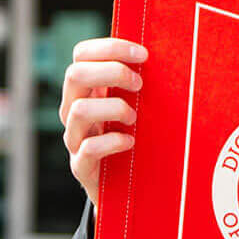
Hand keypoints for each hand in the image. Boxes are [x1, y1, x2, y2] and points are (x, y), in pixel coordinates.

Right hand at [60, 38, 146, 196]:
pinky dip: (112, 141)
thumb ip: (136, 83)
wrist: (125, 191)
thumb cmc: (134, 140)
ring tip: (134, 118)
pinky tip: (130, 142)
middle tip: (140, 84)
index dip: (110, 47)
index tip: (143, 54)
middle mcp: (73, 111)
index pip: (82, 54)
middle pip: (75, 74)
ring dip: (113, 108)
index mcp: (85, 91)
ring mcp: (74, 139)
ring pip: (78, 110)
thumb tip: (164, 54)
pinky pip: (88, 148)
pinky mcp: (81, 166)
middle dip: (112, 72)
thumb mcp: (134, 106)